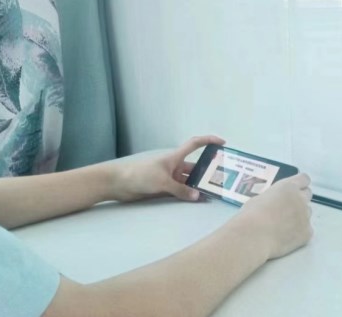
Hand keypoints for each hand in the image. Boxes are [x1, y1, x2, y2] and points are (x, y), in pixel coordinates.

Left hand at [111, 135, 225, 202]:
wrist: (119, 184)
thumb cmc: (141, 175)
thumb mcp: (163, 182)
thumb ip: (181, 190)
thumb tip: (198, 196)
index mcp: (174, 157)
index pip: (194, 145)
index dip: (208, 141)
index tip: (222, 143)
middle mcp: (174, 166)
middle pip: (194, 168)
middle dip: (206, 173)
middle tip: (222, 181)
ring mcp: (169, 178)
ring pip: (188, 182)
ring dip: (197, 187)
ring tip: (213, 194)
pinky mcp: (163, 189)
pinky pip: (180, 191)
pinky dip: (188, 195)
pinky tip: (196, 201)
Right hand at [235, 173, 312, 259]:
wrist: (255, 236)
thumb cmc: (252, 215)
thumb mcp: (260, 197)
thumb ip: (274, 196)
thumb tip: (275, 202)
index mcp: (289, 187)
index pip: (304, 179)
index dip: (300, 183)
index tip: (294, 188)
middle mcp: (300, 199)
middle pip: (308, 194)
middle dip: (300, 198)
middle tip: (288, 207)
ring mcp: (305, 216)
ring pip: (307, 212)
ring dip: (299, 215)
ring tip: (285, 224)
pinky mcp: (307, 233)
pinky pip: (307, 230)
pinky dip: (299, 232)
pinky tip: (287, 236)